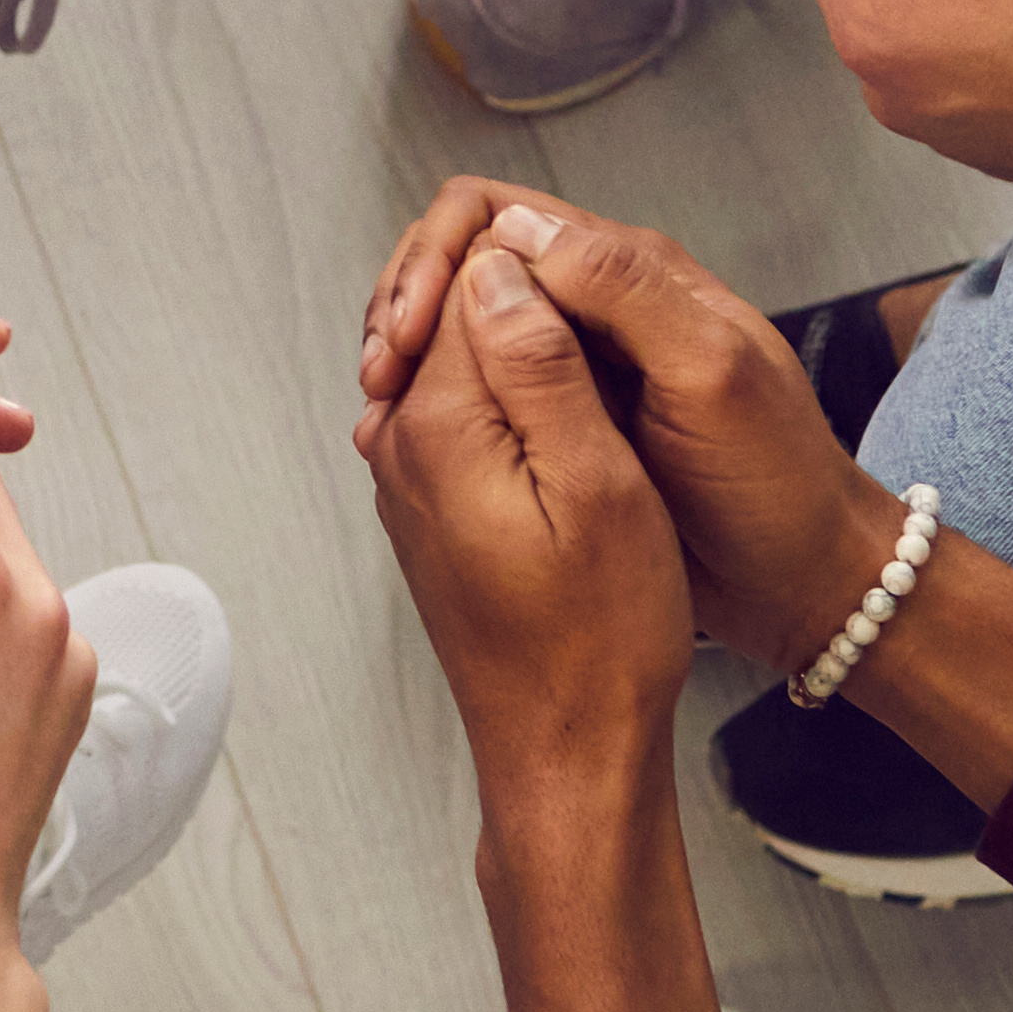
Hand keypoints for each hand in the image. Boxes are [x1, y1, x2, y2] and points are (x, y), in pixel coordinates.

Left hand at [360, 237, 688, 776]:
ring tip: (604, 389)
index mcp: (435, 425)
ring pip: (463, 360)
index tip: (604, 297)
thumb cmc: (599, 639)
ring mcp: (410, 476)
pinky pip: (469, 415)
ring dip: (529, 356)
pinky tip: (578, 437)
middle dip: (531, 303)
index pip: (467, 276)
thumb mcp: (600, 484)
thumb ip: (541, 365)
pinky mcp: (433, 505)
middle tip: (611, 340)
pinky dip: (519, 407)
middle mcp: (401, 443)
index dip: (546, 266)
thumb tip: (498, 265)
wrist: (567, 746)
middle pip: (451, 310)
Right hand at [363, 185, 910, 677]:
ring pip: (464, 321)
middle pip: (468, 259)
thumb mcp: (710, 375)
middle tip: (381, 376)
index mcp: (631, 272)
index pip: (499, 216)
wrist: (803, 579)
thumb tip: (516, 232)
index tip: (408, 337)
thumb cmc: (774, 484)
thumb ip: (625, 292)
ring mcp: (576, 362)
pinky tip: (410, 434)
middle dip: (410, 300)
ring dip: (414, 350)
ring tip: (383, 407)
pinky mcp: (564, 417)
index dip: (439, 261)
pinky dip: (435, 397)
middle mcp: (596, 303)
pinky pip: (481, 382)